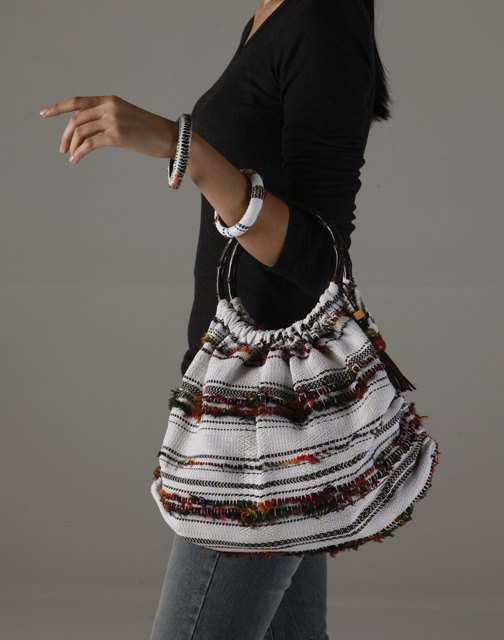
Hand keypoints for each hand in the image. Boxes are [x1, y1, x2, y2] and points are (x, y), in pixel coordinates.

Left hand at [40, 95, 177, 163]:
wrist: (171, 137)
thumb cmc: (151, 131)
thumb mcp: (126, 117)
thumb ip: (108, 118)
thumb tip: (90, 130)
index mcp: (110, 100)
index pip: (78, 102)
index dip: (58, 107)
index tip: (45, 114)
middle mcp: (109, 107)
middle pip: (76, 119)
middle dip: (65, 135)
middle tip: (62, 148)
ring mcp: (113, 120)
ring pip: (81, 131)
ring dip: (72, 146)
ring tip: (71, 156)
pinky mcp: (117, 136)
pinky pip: (90, 144)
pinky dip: (80, 153)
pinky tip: (77, 159)